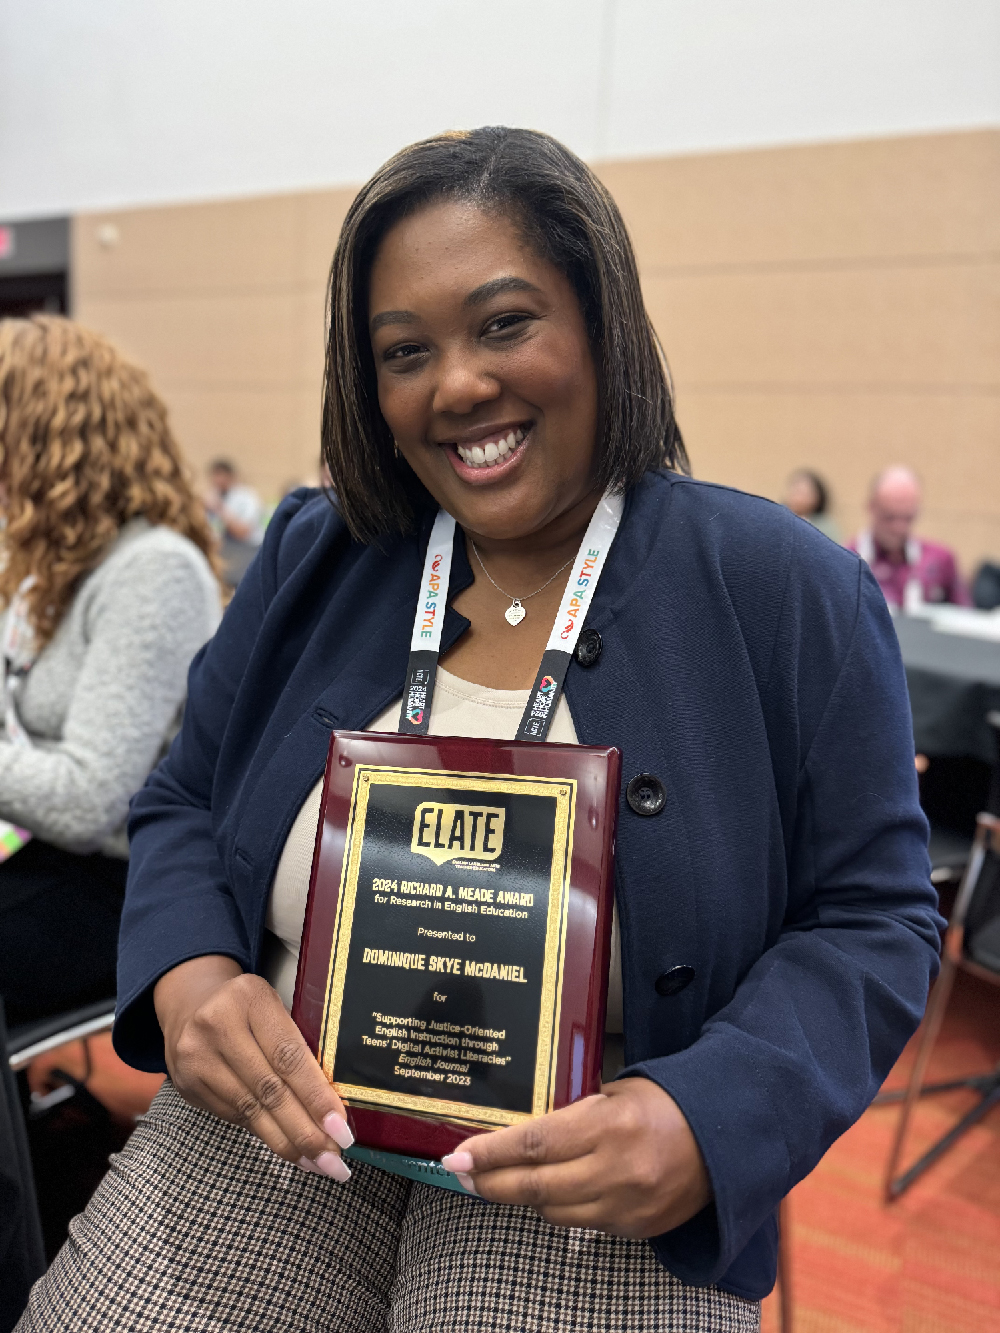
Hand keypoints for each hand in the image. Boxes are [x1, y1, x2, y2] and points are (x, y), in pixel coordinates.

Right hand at [154, 955, 352, 1179]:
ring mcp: (197, 1058)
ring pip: (250, 1111)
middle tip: (334, 1161)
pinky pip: (234, 1117)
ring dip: (287, 1143)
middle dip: (305, 1131)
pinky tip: (287, 1148)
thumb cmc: (248, 1007)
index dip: (316, 1097)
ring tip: (316, 1163)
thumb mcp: (274, 1006)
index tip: (341, 1129)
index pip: (288, 1056)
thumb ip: (297, 1044)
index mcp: (250, 998)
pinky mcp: (187, 1085)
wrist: (190, 1004)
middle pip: (269, 1090)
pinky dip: (264, 1134)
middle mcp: (218, 1027)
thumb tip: (332, 1105)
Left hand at [441, 1077, 710, 1236]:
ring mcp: (625, 1206)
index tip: (458, 1157)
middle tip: (460, 1177)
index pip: (534, 1145)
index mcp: (608, 1126)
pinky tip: (549, 1193)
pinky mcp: (636, 1229)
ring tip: (499, 1182)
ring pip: (553, 1211)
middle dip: (490, 1183)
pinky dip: (561, 1208)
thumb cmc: (668, 1101)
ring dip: (523, 1197)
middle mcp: (614, 1171)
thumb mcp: (618, 1092)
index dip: (490, 1154)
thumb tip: (527, 1136)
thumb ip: (574, 1116)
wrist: (729, 1137)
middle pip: (535, 1186)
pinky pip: (583, 1224)